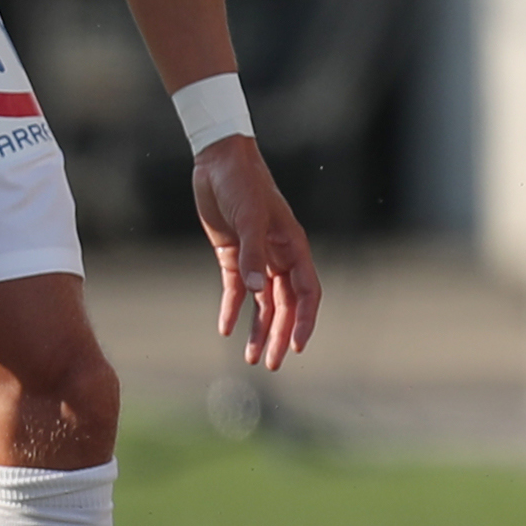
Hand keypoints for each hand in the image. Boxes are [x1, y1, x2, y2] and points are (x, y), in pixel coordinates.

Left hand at [193, 133, 321, 368]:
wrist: (218, 161)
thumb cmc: (242, 183)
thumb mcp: (249, 217)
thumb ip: (253, 254)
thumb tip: (257, 293)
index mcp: (293, 246)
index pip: (307, 291)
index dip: (304, 320)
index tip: (296, 346)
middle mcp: (278, 255)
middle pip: (285, 304)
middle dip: (279, 334)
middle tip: (270, 365)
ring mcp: (256, 256)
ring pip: (263, 302)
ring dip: (259, 330)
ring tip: (252, 359)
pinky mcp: (233, 254)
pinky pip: (236, 289)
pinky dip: (232, 309)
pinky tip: (225, 330)